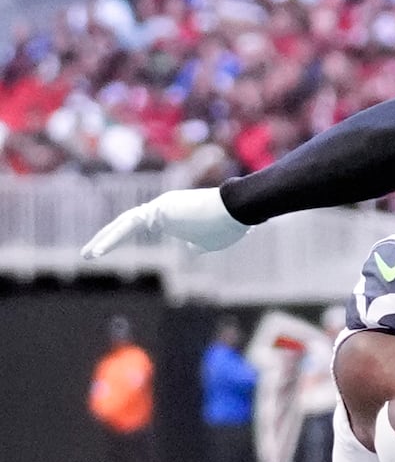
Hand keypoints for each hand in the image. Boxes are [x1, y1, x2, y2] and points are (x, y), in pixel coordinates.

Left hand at [81, 186, 246, 260]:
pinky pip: (129, 225)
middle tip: (90, 253)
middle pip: (127, 223)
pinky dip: (112, 237)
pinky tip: (99, 251)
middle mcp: (163, 207)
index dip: (123, 236)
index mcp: (173, 214)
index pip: (142, 225)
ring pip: (124, 224)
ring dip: (103, 239)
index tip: (108, 249)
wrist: (238, 210)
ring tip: (89, 255)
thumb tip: (190, 249)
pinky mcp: (160, 209)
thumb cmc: (230, 225)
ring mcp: (161, 206)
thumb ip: (197, 244)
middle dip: (107, 237)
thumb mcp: (211, 241)